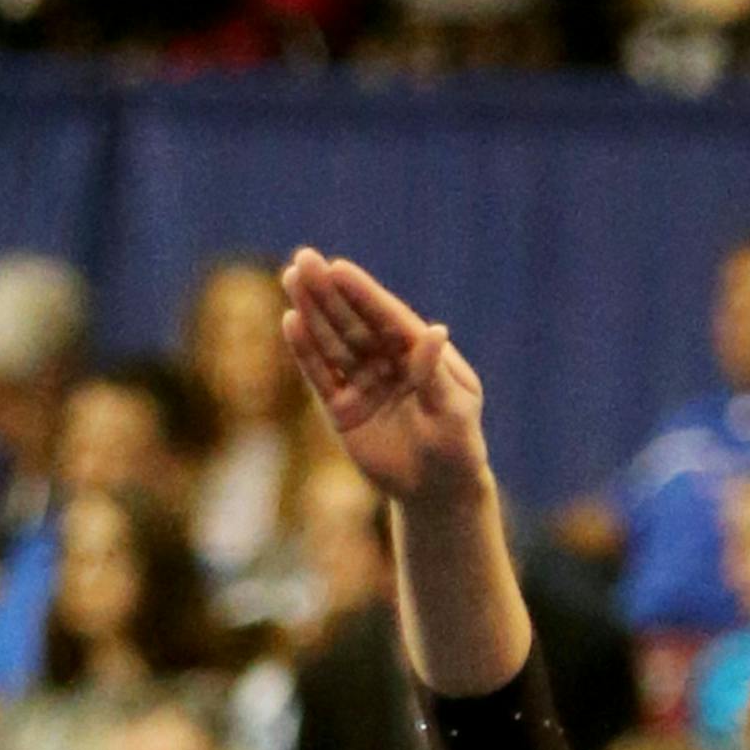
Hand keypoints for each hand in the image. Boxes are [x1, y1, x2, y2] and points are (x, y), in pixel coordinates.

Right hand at [281, 249, 488, 509]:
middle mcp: (389, 362)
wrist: (439, 491)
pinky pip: (321, 376)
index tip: (338, 267)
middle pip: (355, 322)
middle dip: (330, 292)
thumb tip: (434, 330)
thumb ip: (436, 374)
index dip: (363, 293)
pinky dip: (306, 352)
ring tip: (291, 279)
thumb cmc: (457, 448)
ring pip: (333, 343)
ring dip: (312, 312)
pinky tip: (291, 322)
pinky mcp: (343, 409)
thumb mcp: (454, 413)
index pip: (388, 318)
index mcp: (421, 354)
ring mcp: (364, 384)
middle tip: (303, 259)